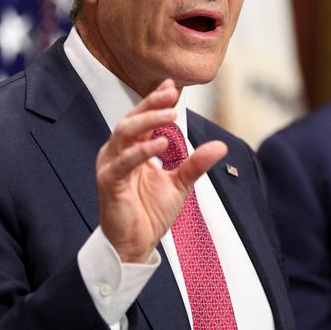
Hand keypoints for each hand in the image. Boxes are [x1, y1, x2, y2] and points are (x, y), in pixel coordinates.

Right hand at [95, 79, 227, 261]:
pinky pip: (123, 162)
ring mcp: (111, 166)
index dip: (156, 99)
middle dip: (152, 103)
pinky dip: (142, 151)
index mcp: (133, 149)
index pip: (143, 118)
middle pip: (132, 119)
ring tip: (171, 113)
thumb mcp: (181, 184)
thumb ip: (196, 163)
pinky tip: (161, 143)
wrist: (135, 245)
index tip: (174, 85)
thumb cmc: (150, 213)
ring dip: (148, 120)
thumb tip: (221, 146)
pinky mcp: (108, 183)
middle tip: (172, 93)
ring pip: (124, 133)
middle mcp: (118, 153)